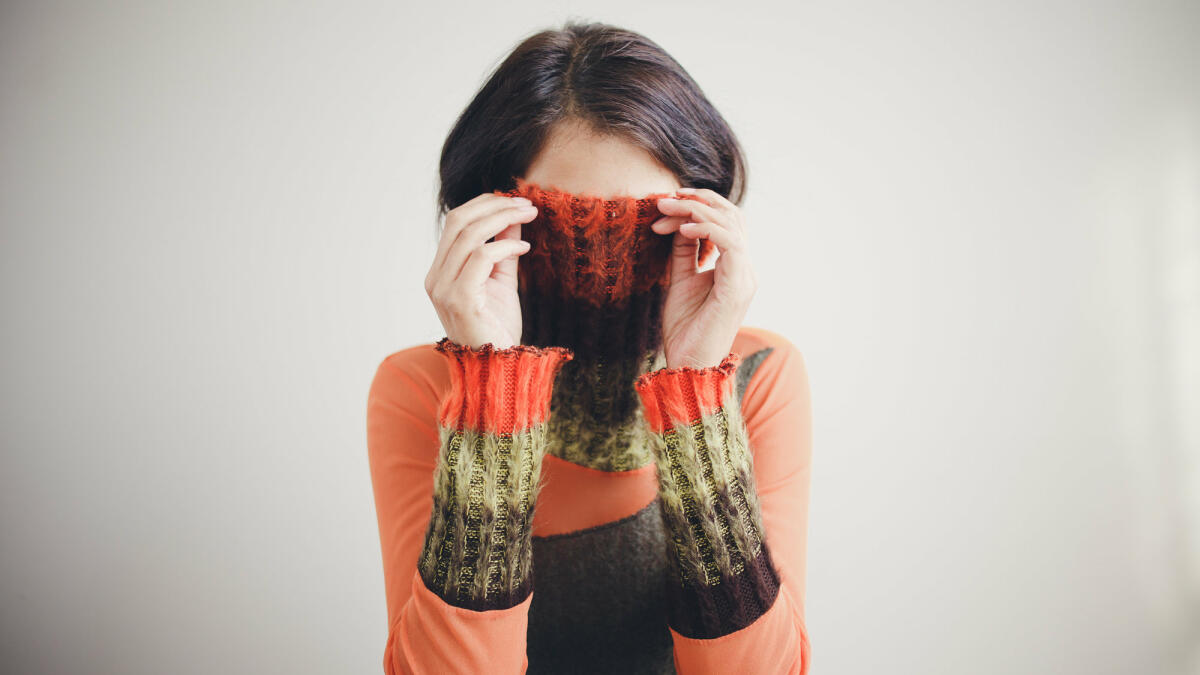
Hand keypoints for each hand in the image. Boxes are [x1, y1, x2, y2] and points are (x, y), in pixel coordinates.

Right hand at [425, 193, 538, 349]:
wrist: (497, 367)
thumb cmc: (497, 328)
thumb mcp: (502, 280)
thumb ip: (504, 250)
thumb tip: (514, 218)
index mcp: (441, 271)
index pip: (455, 222)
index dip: (484, 204)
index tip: (515, 200)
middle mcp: (436, 277)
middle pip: (458, 221)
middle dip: (495, 206)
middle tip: (527, 204)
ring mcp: (444, 289)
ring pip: (469, 235)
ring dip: (503, 219)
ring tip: (529, 216)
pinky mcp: (459, 299)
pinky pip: (480, 258)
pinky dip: (505, 247)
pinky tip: (525, 248)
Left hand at [651, 187, 756, 368]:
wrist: (688, 364)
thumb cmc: (685, 328)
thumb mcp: (680, 279)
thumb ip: (684, 251)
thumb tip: (679, 220)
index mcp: (734, 267)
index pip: (725, 221)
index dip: (697, 205)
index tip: (665, 203)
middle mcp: (745, 269)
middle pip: (732, 215)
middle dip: (698, 199)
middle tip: (666, 197)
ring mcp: (745, 277)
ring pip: (732, 223)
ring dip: (697, 209)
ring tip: (667, 207)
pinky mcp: (738, 287)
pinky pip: (731, 244)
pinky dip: (707, 229)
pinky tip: (682, 227)